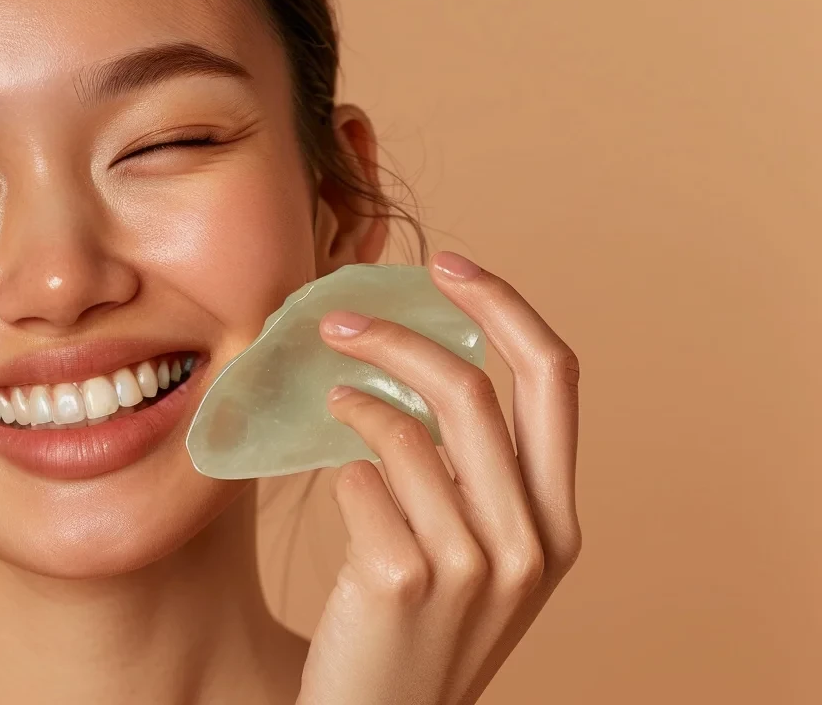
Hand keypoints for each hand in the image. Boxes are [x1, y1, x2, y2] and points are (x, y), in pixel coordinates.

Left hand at [294, 252, 581, 704]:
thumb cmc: (419, 625)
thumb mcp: (478, 549)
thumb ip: (472, 467)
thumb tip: (418, 353)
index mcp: (559, 521)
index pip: (555, 377)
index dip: (503, 305)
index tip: (446, 263)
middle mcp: (532, 542)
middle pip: (472, 388)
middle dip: (396, 334)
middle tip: (336, 319)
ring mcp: (472, 565)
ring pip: (405, 429)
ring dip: (352, 402)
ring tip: (329, 405)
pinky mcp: (404, 580)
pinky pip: (358, 478)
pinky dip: (337, 465)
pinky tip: (334, 483)